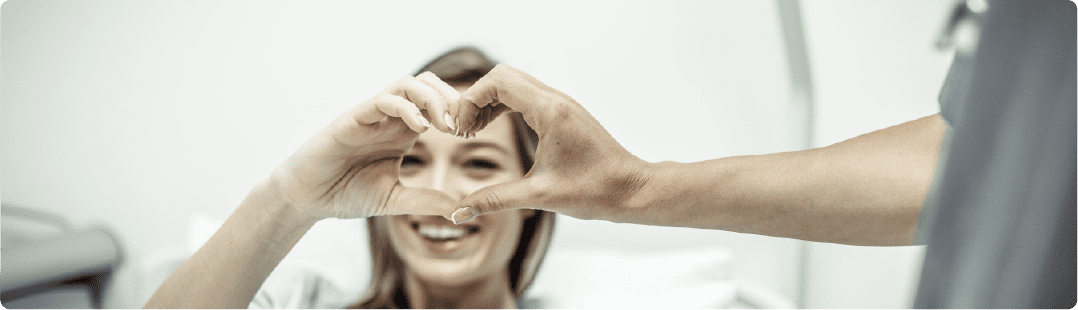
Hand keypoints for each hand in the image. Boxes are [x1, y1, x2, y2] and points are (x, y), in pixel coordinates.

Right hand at [272, 72, 463, 219]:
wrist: (306, 197)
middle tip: (464, 126)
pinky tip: (421, 128)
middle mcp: (390, 118)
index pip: (437, 105)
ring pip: (408, 84)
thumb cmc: (345, 193)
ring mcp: (371, 115)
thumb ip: (424, 200)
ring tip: (447, 125)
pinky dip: (406, 108)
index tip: (472, 134)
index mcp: (402, 132)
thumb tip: (459, 209)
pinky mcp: (352, 118)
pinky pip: (383, 100)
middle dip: (452, 99)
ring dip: (433, 99)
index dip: (458, 113)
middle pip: (428, 85)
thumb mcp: (393, 200)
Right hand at [452, 64, 653, 222]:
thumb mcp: (539, 196)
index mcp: (550, 111)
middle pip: (503, 76)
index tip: (460, 129)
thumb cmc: (595, 190)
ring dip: (489, 101)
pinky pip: (526, 96)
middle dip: (476, 97)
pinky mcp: (564, 113)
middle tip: (463, 128)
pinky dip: (504, 106)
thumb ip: (495, 200)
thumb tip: (458, 212)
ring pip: (514, 84)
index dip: (470, 100)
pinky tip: (493, 127)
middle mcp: (556, 100)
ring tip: (473, 130)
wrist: (631, 190)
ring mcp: (561, 104)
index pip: (498, 81)